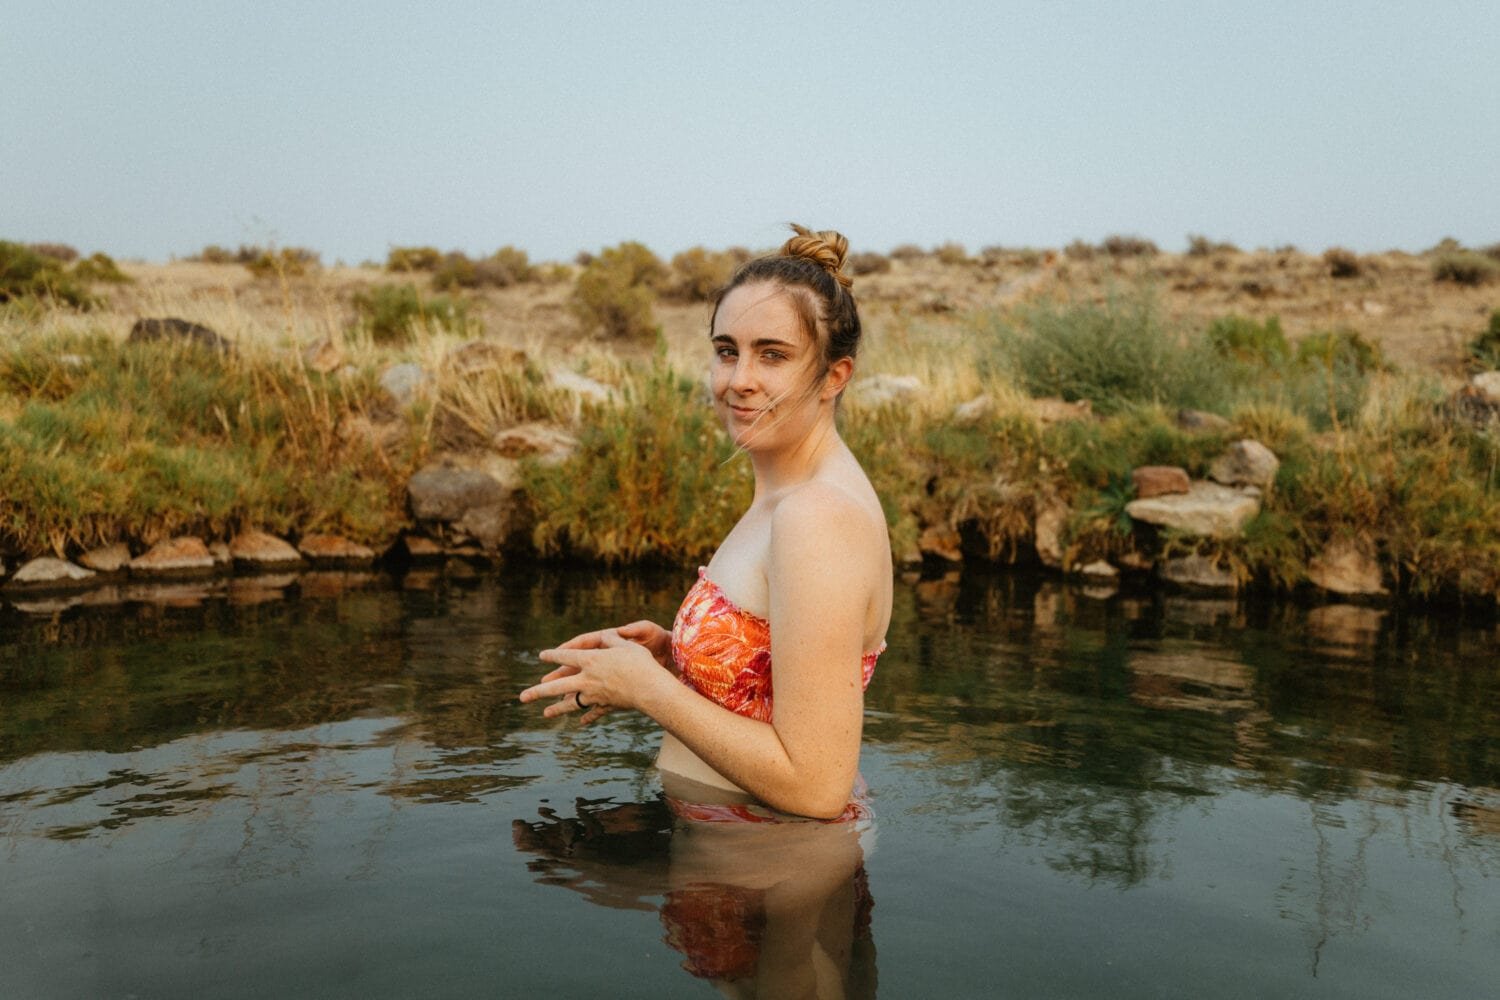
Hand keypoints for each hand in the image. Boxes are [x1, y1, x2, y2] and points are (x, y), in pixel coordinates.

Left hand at [521, 628, 673, 724]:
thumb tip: (606, 636)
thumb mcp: (626, 644)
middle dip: (538, 691)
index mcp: (591, 660)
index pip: (566, 657)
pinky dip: (587, 717)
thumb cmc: (640, 662)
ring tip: (544, 714)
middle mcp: (587, 679)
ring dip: (557, 709)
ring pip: (571, 703)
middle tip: (522, 698)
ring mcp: (595, 696)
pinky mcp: (606, 706)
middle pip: (557, 686)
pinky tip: (580, 722)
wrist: (650, 689)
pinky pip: (593, 713)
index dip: (553, 655)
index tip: (542, 656)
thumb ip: (612, 640)